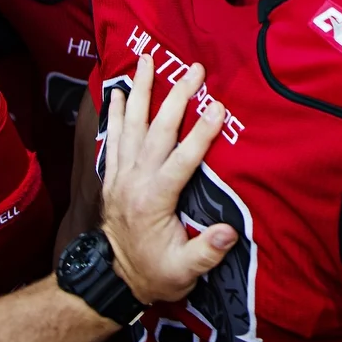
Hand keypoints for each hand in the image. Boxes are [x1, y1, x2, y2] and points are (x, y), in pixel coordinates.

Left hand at [99, 53, 237, 305]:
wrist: (112, 281)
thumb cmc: (155, 274)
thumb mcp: (184, 272)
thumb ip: (206, 251)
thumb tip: (229, 232)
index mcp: (154, 200)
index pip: (181, 160)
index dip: (201, 133)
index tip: (219, 107)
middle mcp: (134, 181)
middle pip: (157, 131)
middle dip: (176, 97)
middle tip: (195, 70)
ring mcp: (121, 176)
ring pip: (131, 125)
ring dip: (140, 91)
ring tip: (146, 61)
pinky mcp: (114, 176)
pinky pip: (114, 136)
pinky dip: (116, 112)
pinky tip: (119, 91)